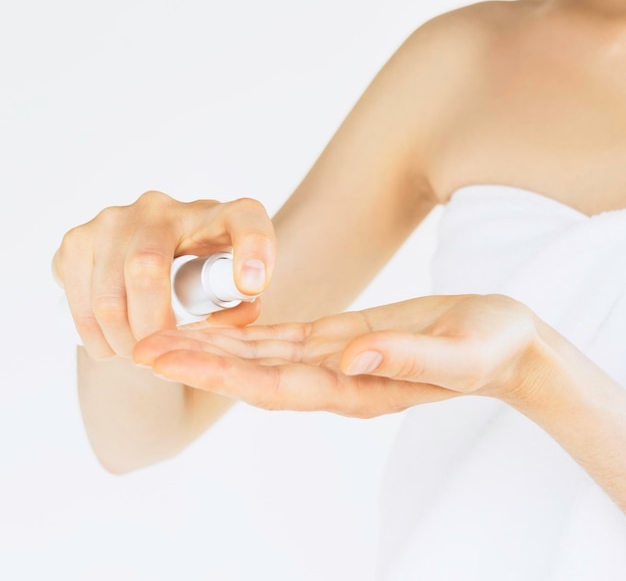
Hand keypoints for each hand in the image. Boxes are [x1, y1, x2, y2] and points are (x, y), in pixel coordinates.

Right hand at [53, 191, 275, 358]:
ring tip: (137, 354)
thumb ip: (243, 299)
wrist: (156, 254)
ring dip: (121, 339)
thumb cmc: (202, 272)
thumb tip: (245, 304)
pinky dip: (92, 333)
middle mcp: (160, 207)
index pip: (244, 219)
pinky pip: (76, 296)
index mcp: (215, 215)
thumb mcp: (231, 283)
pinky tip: (110, 341)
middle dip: (152, 327)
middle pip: (147, 269)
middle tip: (160, 354)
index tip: (252, 287)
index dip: (253, 249)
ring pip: (108, 294)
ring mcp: (112, 219)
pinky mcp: (77, 238)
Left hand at [133, 294, 542, 416]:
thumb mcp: (459, 352)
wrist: (503, 342)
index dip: (223, 371)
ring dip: (212, 346)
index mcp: (359, 388)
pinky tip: (215, 322)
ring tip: (164, 334)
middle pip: (253, 373)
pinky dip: (245, 331)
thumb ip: (407, 358)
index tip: (173, 359)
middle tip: (141, 347)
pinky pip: (283, 337)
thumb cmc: (488, 347)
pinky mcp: (340, 338)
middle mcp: (336, 379)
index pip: (277, 384)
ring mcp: (335, 360)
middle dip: (197, 361)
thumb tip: (353, 358)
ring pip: (261, 354)